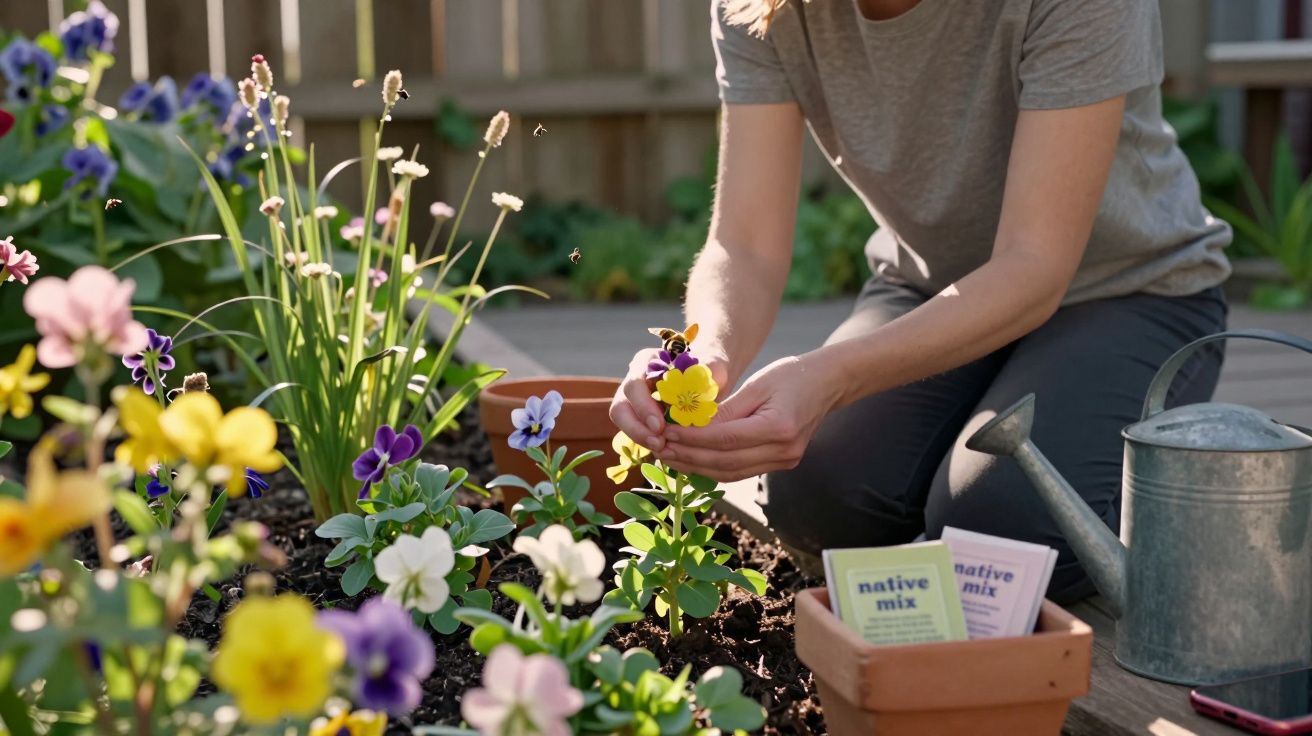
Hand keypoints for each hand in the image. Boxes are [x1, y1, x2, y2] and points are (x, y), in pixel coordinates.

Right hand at [609, 348, 728, 454]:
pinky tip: (667, 449)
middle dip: (636, 429)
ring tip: (663, 448)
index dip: (643, 407)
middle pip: (620, 407)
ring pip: (624, 423)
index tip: (660, 426)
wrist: (710, 377)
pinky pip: (638, 433)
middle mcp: (636, 381)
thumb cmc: (709, 367)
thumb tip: (701, 386)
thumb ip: (709, 370)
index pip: (634, 385)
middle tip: (658, 444)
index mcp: (647, 362)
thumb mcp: (714, 364)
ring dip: (641, 438)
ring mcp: (635, 401)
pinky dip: (650, 442)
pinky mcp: (642, 418)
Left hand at [655, 354, 840, 481]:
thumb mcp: (757, 384)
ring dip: (696, 467)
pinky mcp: (781, 464)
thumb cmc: (792, 375)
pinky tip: (693, 460)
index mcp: (778, 427)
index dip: (691, 439)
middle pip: (725, 462)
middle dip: (688, 457)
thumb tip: (690, 424)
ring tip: (670, 457)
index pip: (724, 440)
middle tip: (659, 449)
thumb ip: (726, 408)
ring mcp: (785, 461)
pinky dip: (714, 468)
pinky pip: (740, 471)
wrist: (828, 384)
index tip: (665, 433)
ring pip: (730, 473)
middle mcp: (783, 450)